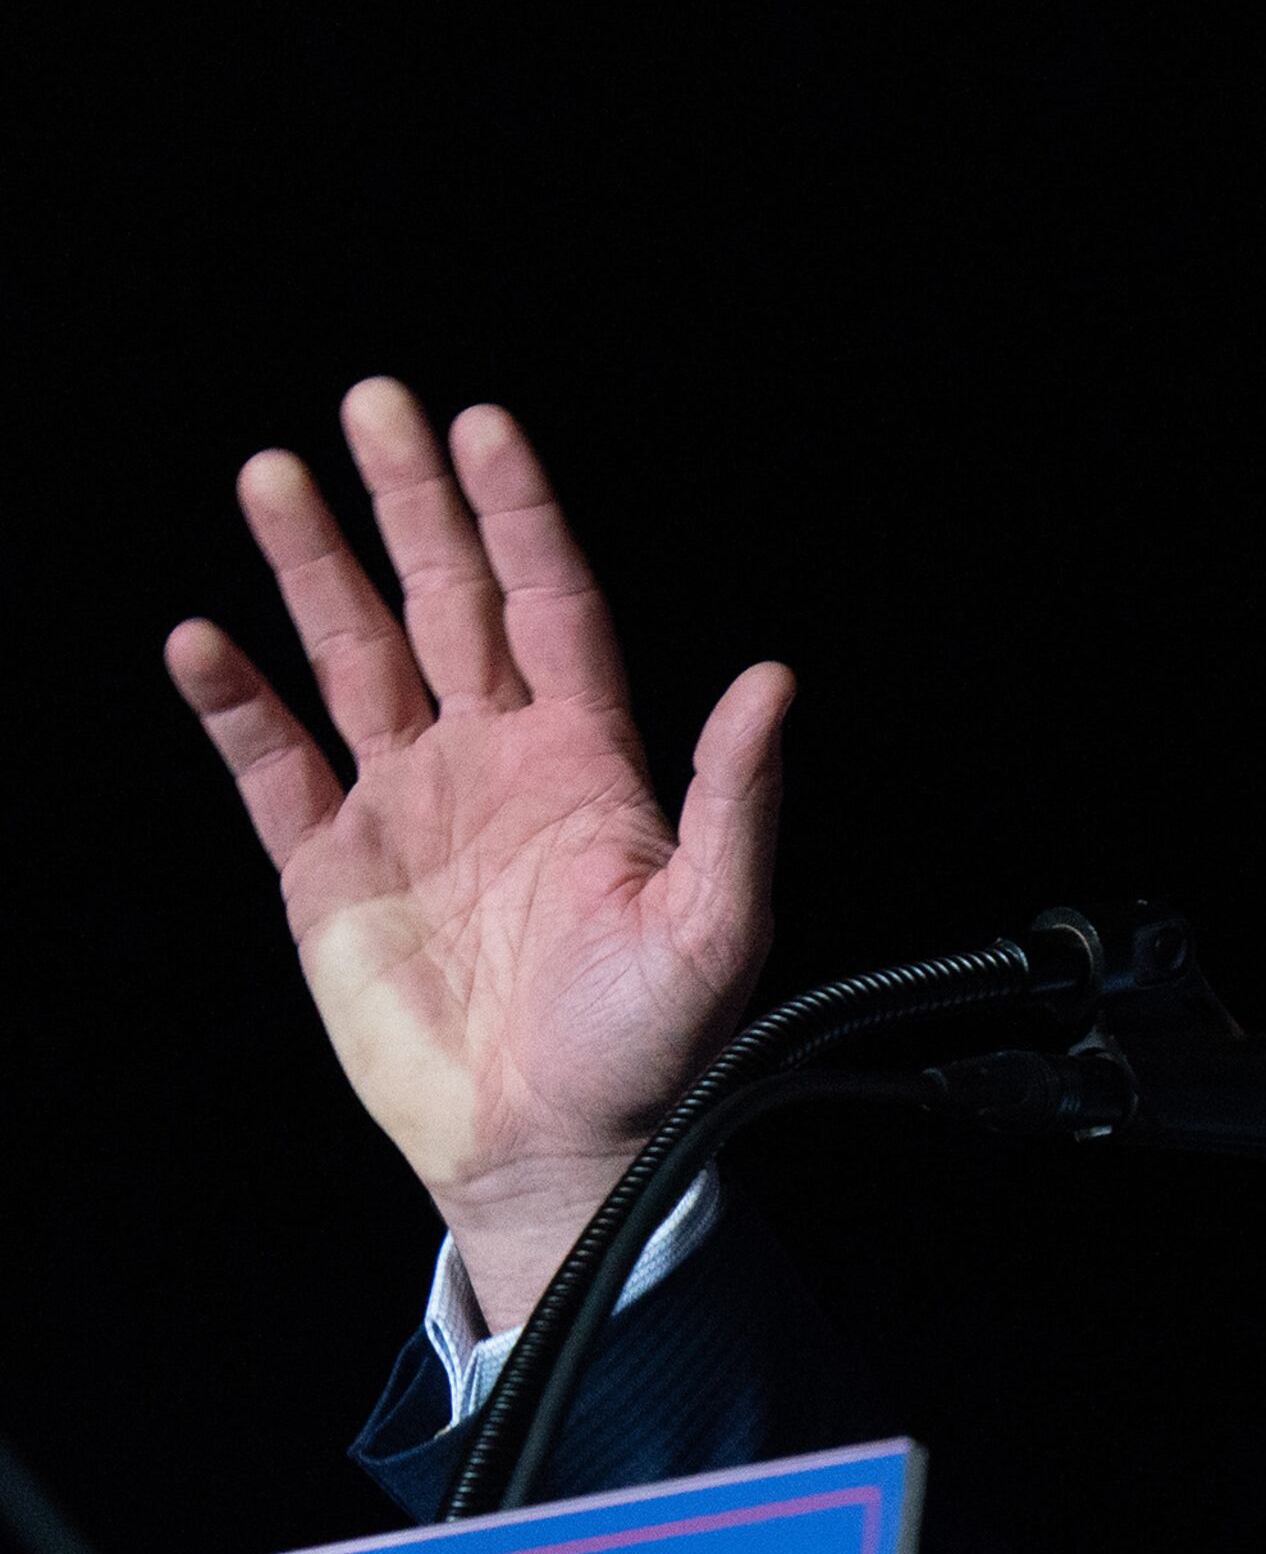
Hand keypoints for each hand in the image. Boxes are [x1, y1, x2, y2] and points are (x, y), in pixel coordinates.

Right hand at [166, 379, 793, 1329]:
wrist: (558, 1150)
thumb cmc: (652, 1048)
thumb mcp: (717, 922)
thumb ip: (735, 799)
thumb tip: (772, 682)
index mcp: (588, 761)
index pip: (548, 604)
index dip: (517, 515)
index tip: (485, 426)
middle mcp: (493, 762)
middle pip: (445, 601)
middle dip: (408, 503)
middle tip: (373, 402)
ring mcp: (406, 808)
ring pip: (353, 656)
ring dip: (314, 570)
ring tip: (274, 475)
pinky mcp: (330, 871)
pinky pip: (274, 765)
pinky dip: (238, 703)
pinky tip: (206, 640)